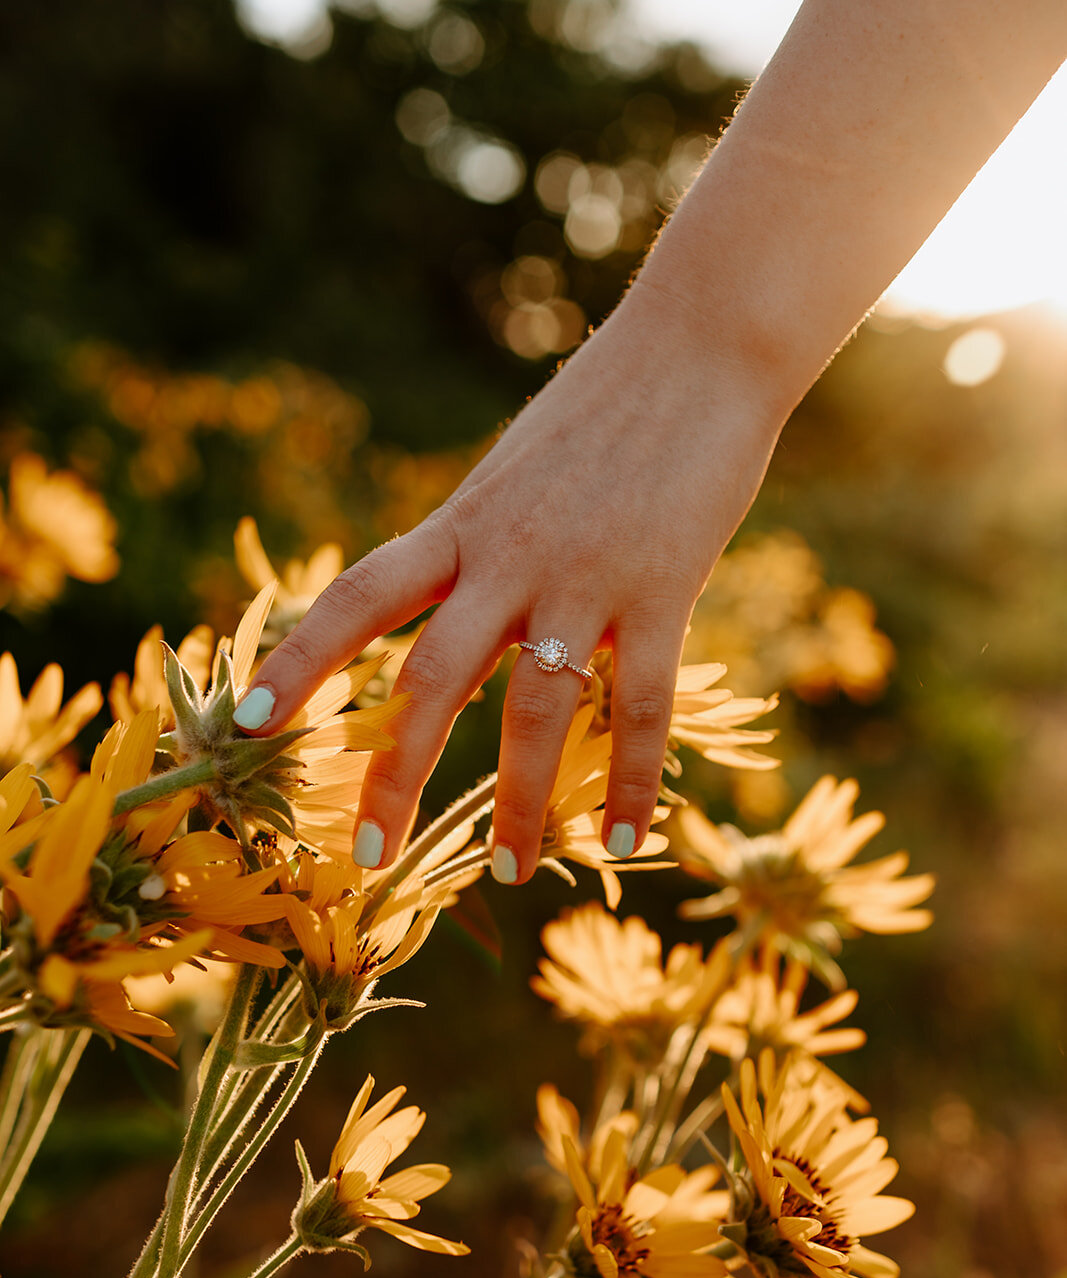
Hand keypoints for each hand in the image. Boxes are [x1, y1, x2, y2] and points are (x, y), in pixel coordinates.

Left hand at [233, 282, 784, 882]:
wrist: (701, 344)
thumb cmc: (603, 412)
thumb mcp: (512, 475)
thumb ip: (476, 546)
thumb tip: (443, 607)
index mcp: (460, 526)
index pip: (358, 597)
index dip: (298, 660)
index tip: (251, 721)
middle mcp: (507, 557)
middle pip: (430, 678)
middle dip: (394, 770)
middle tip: (368, 850)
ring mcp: (583, 576)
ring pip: (533, 709)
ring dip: (519, 803)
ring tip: (512, 871)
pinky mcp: (662, 591)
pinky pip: (638, 705)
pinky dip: (631, 778)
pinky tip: (626, 838)